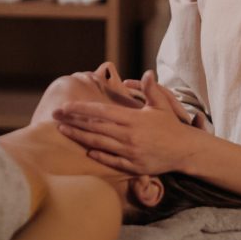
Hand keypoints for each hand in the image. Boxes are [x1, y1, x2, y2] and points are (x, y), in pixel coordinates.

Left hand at [53, 70, 196, 174]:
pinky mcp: (133, 166)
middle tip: (55, 116)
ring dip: (79, 137)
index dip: (81, 109)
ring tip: (63, 130)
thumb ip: (151, 89)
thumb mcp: (162, 104)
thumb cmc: (171, 126)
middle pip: (95, 128)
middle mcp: (128, 136)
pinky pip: (111, 161)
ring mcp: (129, 152)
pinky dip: (98, 155)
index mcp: (133, 119)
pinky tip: (86, 150)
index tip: (66, 106)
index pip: (101, 112)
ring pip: (98, 144)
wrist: (185, 150)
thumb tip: (147, 73)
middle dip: (73, 121)